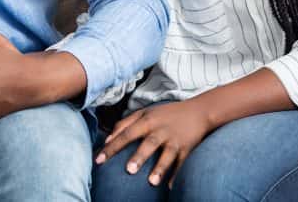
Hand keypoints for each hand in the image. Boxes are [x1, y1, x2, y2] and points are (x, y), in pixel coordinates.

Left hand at [95, 100, 214, 187]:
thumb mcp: (144, 113)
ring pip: (167, 155)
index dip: (112, 146)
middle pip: (148, 143)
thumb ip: (124, 124)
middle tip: (128, 170)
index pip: (126, 133)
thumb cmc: (165, 114)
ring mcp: (175, 140)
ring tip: (152, 182)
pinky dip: (177, 175)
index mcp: (147, 120)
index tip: (99, 160)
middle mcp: (161, 130)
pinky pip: (182, 164)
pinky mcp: (188, 148)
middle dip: (139, 156)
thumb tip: (106, 140)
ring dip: (160, 168)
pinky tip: (170, 188)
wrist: (198, 111)